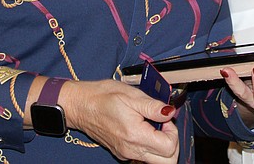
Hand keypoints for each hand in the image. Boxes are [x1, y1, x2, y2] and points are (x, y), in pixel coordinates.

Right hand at [60, 79, 178, 163]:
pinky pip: (144, 157)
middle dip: (172, 143)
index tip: (164, 118)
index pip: (169, 148)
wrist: (81, 105)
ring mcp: (126, 154)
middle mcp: (131, 150)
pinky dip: (150, 146)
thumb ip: (154, 106)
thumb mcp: (132, 95)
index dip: (173, 131)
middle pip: (167, 161)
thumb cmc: (103, 96)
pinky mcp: (122, 153)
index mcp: (136, 135)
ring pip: (156, 161)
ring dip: (162, 146)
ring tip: (152, 125)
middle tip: (163, 124)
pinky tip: (143, 128)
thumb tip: (171, 112)